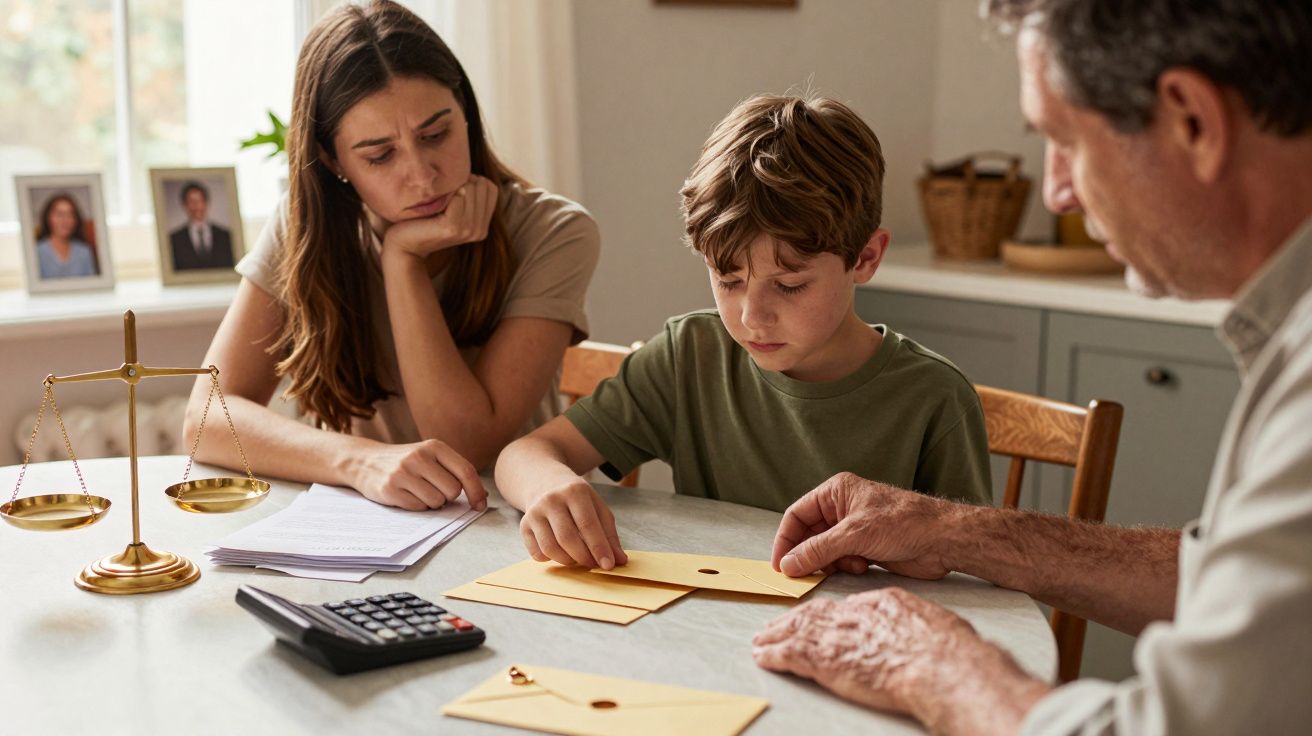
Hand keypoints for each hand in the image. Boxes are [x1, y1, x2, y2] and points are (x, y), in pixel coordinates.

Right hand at [349, 438, 487, 510]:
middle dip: (448, 496)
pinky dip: (417, 506)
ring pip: (436, 502)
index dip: (476, 491)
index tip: (480, 505)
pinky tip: (406, 494)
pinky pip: (418, 508)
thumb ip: (455, 472)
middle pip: (453, 491)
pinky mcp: (389, 489)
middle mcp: (418, 457)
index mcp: (434, 446)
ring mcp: (402, 473)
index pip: (466, 471)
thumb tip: (483, 496)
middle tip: (434, 489)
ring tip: (419, 491)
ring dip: (432, 502)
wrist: (365, 461)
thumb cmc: (407, 462)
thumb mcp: (430, 457)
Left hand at [380, 175, 497, 258]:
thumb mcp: (452, 208)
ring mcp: (468, 230)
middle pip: (481, 186)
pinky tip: (434, 203)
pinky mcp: (453, 227)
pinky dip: (447, 194)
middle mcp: (479, 230)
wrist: (405, 242)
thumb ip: (469, 196)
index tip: (454, 188)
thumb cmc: (426, 219)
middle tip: (444, 194)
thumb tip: (473, 174)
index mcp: (483, 225)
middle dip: (463, 181)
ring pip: (470, 189)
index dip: (473, 180)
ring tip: (439, 198)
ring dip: (453, 187)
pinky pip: (458, 197)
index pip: (490, 187)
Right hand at [520, 478, 626, 569]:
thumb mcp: (598, 508)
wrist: (546, 482)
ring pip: (550, 548)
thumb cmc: (577, 499)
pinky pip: (537, 554)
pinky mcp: (523, 525)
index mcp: (574, 491)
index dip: (599, 548)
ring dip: (568, 561)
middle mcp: (551, 500)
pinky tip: (560, 552)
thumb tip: (620, 561)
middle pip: (567, 538)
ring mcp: (534, 512)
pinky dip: (551, 560)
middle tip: (593, 564)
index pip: (587, 524)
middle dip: (583, 557)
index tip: (608, 565)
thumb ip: (609, 534)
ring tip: (578, 558)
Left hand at [752, 588, 988, 716]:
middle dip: (792, 620)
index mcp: (877, 604)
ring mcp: (838, 637)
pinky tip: (764, 656)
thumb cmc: (945, 648)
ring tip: (762, 640)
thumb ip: (905, 619)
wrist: (940, 664)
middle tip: (775, 625)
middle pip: (813, 614)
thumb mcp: (927, 620)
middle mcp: (853, 616)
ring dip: (776, 636)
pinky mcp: (826, 660)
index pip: (843, 607)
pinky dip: (774, 654)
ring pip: (797, 631)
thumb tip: (898, 626)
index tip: (815, 618)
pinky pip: (791, 654)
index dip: (825, 613)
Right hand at [772, 472, 957, 578]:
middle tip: (802, 574)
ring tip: (846, 565)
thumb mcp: (854, 534)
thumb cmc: (904, 522)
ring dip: (830, 563)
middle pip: (809, 535)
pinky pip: (841, 560)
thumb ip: (818, 550)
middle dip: (807, 555)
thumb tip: (789, 564)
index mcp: (836, 492)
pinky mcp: (865, 547)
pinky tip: (861, 566)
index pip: (797, 515)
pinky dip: (845, 567)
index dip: (785, 539)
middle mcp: (842, 508)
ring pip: (824, 551)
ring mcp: (854, 529)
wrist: (942, 539)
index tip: (779, 564)